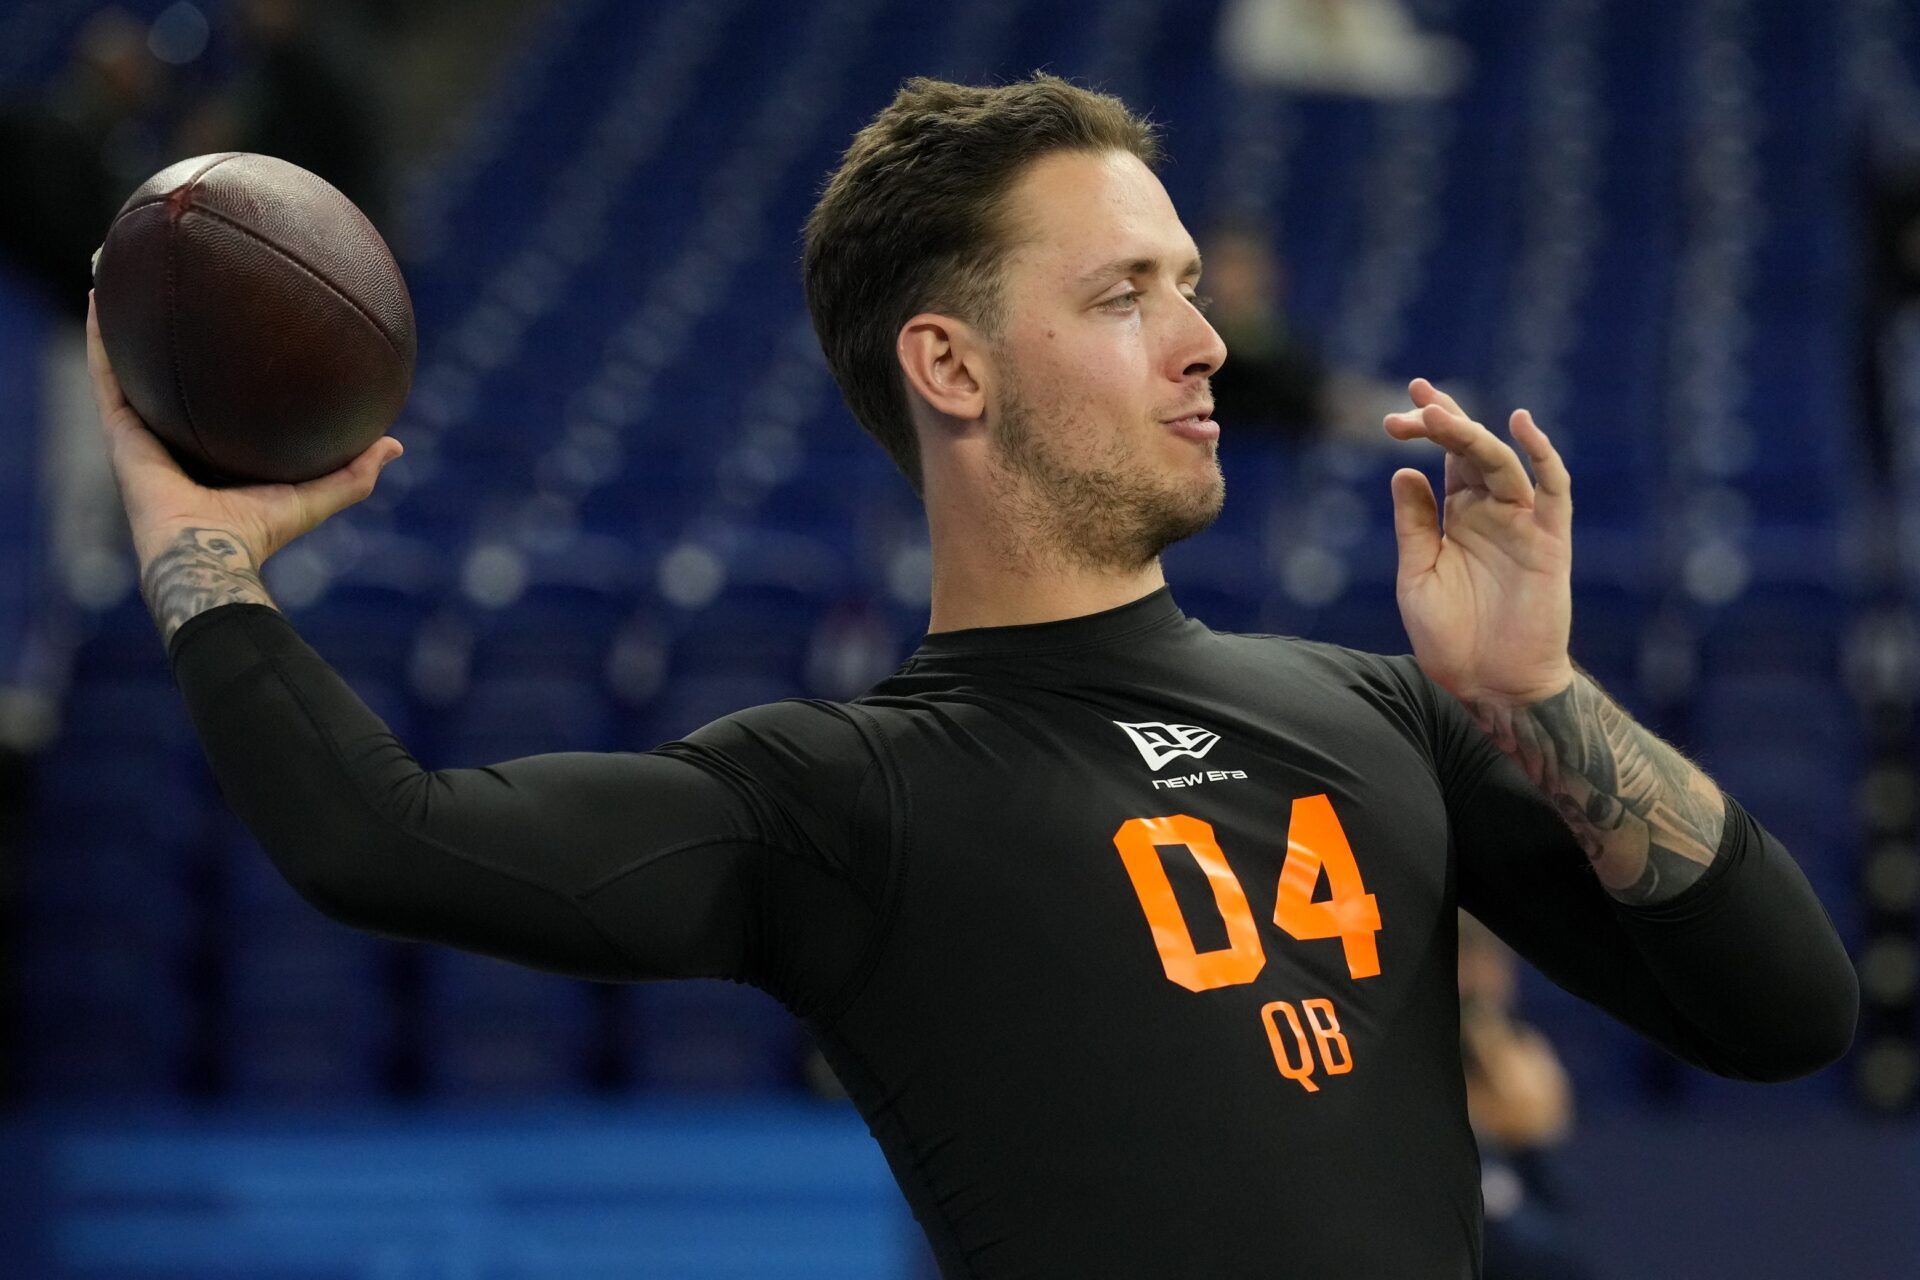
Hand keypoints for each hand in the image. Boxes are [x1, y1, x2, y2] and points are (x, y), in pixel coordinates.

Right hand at [87, 289, 403, 566]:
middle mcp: (174, 438)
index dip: (220, 368)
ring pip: (128, 366)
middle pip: (167, 377)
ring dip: (123, 324)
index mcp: (213, 451)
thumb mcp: (317, 495)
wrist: (211, 552)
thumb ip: (355, 472)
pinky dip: (101, 337)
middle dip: (167, 337)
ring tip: (123, 274)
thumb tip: (395, 443)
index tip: (233, 326)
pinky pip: (107, 375)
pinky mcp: (120, 431)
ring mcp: (142, 433)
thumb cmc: (261, 532)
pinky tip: (102, 296)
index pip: (215, 401)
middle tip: (176, 288)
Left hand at [1383, 378, 1572, 708]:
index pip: (1446, 458)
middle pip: (1471, 451)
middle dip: (1443, 425)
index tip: (1393, 416)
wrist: (1486, 686)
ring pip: (1502, 464)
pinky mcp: (1549, 542)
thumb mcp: (1417, 575)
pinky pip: (1553, 490)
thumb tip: (1404, 471)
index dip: (1426, 430)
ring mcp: (1522, 523)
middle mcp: (1491, 512)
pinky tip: (1521, 426)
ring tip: (1440, 417)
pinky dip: (1542, 455)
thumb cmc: (1451, 638)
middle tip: (1411, 408)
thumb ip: (1414, 524)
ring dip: (1473, 437)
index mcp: (1458, 515)